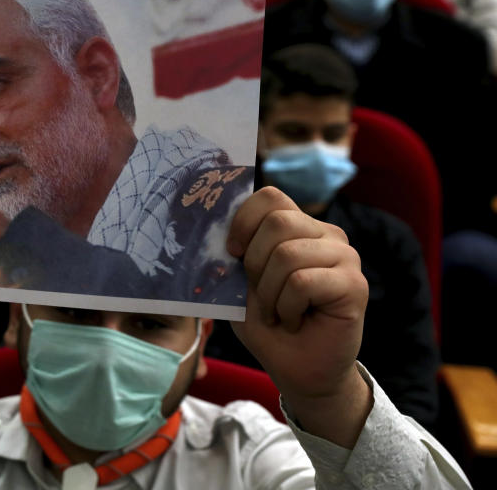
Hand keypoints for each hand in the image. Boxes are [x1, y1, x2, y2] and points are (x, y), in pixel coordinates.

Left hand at [228, 187, 371, 446]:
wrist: (299, 371)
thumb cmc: (269, 325)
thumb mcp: (240, 285)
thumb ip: (233, 254)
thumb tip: (212, 230)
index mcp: (299, 226)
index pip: (270, 196)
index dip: (243, 220)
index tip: (232, 252)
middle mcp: (326, 234)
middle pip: (277, 222)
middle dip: (254, 264)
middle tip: (261, 295)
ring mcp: (345, 257)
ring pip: (288, 254)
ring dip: (270, 293)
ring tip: (278, 312)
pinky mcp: (355, 284)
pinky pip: (302, 282)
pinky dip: (286, 307)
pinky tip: (294, 321)